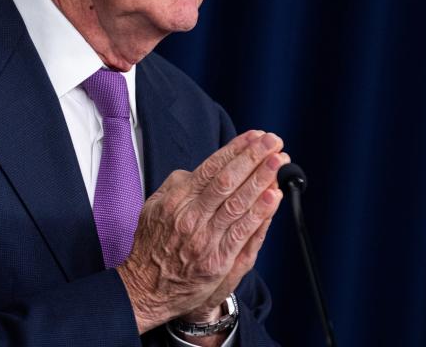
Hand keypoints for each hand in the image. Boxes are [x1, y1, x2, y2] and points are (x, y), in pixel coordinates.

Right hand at [116, 130, 286, 333]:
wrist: (145, 289)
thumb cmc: (153, 246)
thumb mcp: (154, 208)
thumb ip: (177, 186)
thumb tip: (197, 170)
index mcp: (176, 199)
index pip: (211, 167)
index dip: (236, 150)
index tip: (255, 137)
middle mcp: (190, 216)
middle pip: (227, 180)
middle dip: (253, 158)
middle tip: (273, 142)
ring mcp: (205, 239)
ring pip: (238, 203)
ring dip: (261, 179)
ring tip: (280, 161)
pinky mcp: (217, 260)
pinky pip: (242, 232)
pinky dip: (260, 212)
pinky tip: (273, 196)